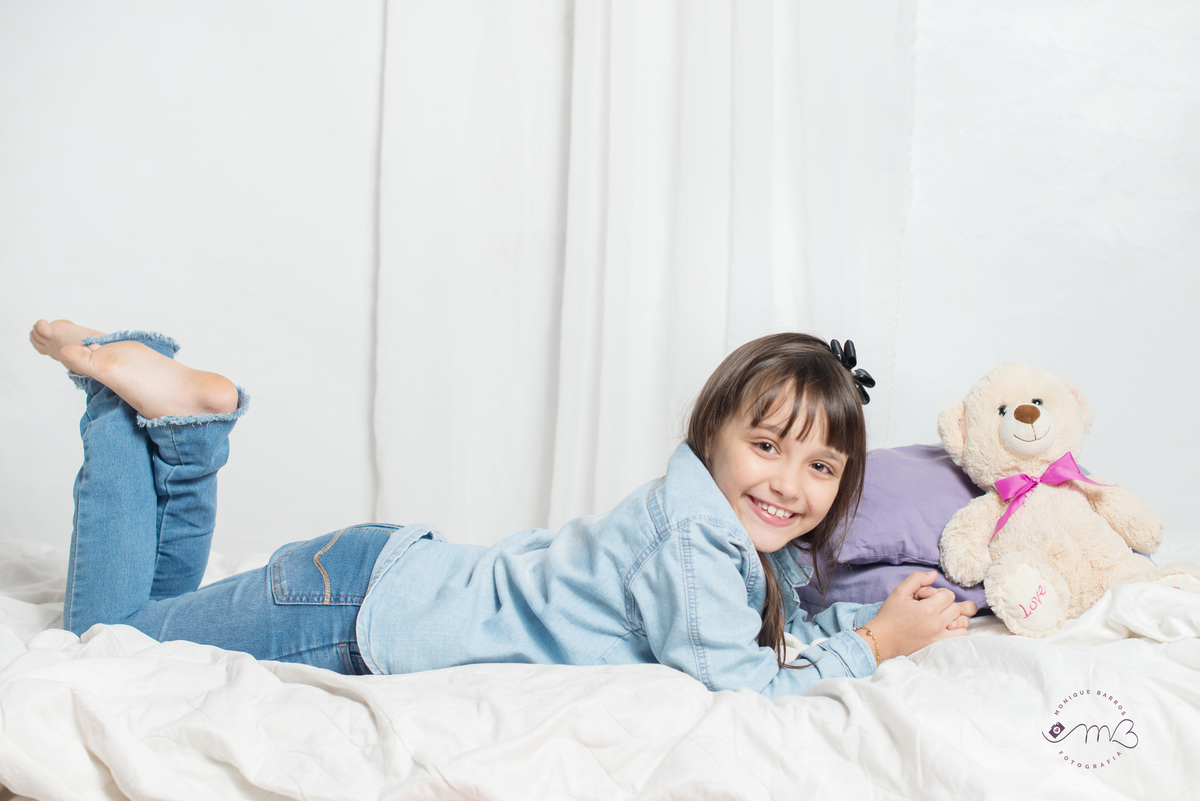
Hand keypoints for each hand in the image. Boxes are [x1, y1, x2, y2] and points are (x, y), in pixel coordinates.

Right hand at [863, 571, 977, 660]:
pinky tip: (948, 627)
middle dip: (947, 604)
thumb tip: (934, 575)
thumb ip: (917, 579)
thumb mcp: (899, 592)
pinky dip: (958, 629)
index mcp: (927, 609)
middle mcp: (936, 624)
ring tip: (944, 616)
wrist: (883, 639)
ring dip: (957, 617)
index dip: (940, 593)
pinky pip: (960, 636)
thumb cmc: (889, 615)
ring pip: (963, 622)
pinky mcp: (939, 645)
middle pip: (957, 608)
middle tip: (934, 606)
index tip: (928, 598)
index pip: (948, 595)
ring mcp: (939, 636)